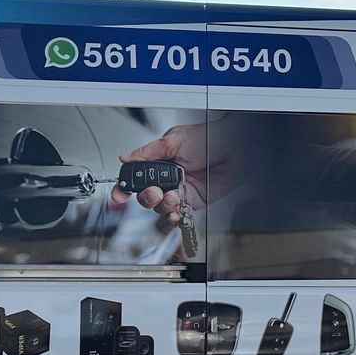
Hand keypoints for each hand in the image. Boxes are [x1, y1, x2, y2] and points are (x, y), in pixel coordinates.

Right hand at [113, 123, 229, 226]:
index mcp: (161, 161)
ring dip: (163, 204)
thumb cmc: (209, 137)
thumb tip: (125, 157)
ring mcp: (180, 190)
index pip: (137, 177)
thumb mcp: (173, 140)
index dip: (125, 187)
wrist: (235, 148)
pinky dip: (173, 216)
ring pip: (160, 206)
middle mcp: (169, 177)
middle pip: (146, 196)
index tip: (120, 195)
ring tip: (172, 195)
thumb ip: (148, 152)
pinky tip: (174, 212)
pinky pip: (178, 214)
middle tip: (154, 191)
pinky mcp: (193, 202)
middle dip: (146, 197)